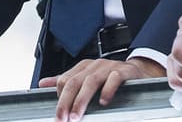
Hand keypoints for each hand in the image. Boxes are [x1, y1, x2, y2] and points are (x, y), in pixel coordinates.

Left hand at [38, 56, 161, 121]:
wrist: (138, 72)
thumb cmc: (110, 77)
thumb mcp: (86, 77)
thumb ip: (65, 81)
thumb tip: (43, 83)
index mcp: (84, 67)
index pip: (65, 80)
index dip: (60, 98)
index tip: (58, 116)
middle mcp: (95, 65)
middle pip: (75, 82)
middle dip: (66, 102)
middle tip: (63, 119)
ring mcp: (109, 67)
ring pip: (91, 81)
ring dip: (82, 100)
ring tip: (76, 116)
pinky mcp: (124, 71)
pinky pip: (114, 79)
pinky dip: (108, 90)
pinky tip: (103, 102)